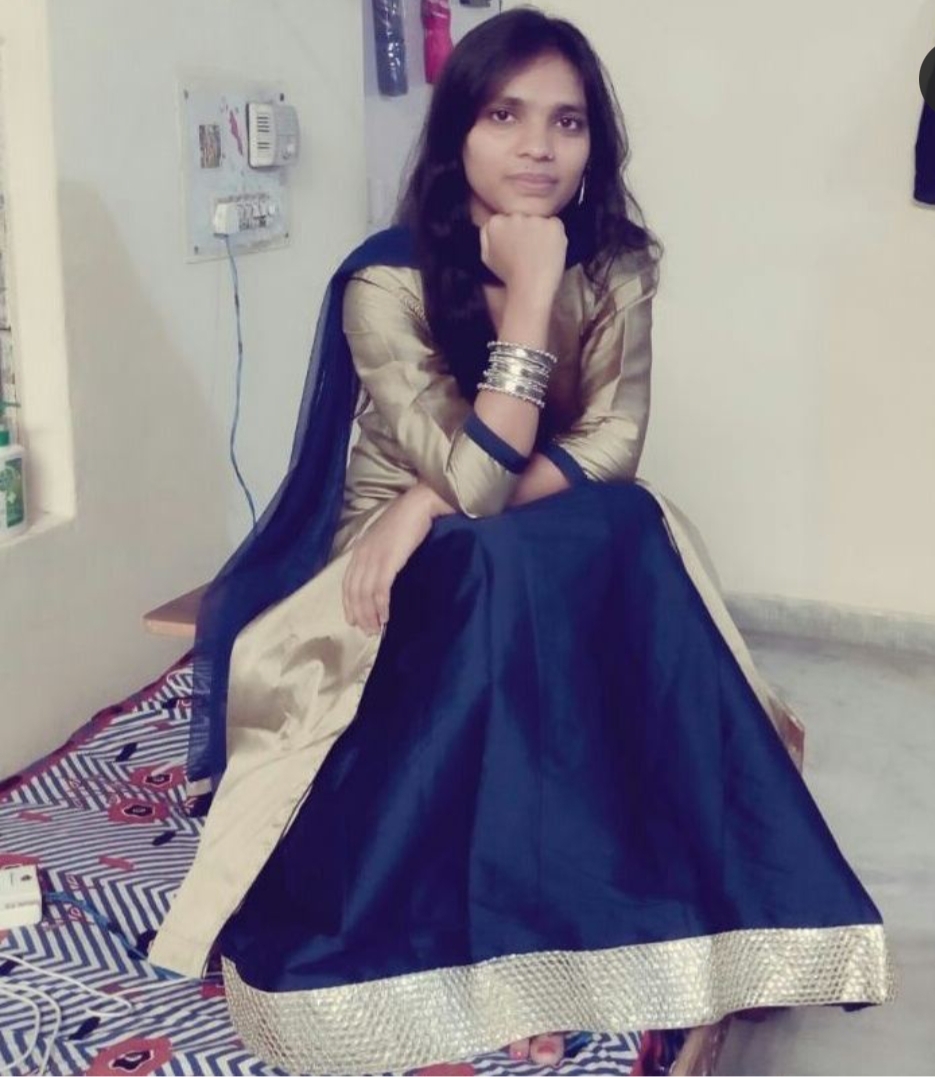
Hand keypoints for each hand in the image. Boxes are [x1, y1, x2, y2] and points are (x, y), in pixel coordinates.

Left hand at [342, 486, 439, 635]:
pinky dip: (381, 606)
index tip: (353, 620)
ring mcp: (374, 558)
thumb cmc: (408, 520)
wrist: (419, 505)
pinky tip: (386, 617)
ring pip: (365, 594)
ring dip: (370, 615)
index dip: (349, 604)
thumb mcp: (387, 538)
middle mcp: (362, 555)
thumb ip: (381, 554)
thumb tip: (383, 575)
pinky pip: (380, 590)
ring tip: (376, 629)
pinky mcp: (388, 561)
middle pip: (354, 592)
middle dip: (359, 614)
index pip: (348, 583)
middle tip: (368, 632)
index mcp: (360, 550)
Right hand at [479, 214, 566, 311]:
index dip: (512, 235)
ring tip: (538, 256)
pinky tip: (549, 253)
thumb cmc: (509, 277)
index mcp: (495, 222)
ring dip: (541, 234)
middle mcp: (514, 216)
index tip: (515, 249)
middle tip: (528, 253)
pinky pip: (555, 226)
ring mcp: (534, 219)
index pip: (506, 220)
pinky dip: (555, 238)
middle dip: (526, 231)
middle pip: (523, 218)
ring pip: (540, 222)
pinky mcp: (553, 225)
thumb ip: (487, 237)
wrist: (530, 288)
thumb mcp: (487, 257)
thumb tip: (492, 225)